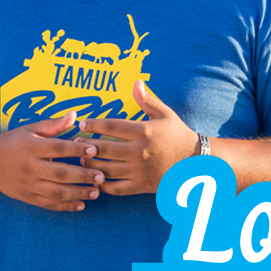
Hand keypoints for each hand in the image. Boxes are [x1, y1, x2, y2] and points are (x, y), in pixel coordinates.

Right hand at [0, 111, 105, 211]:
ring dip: (78, 193)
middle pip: (60, 173)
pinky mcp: (27, 197)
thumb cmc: (14, 142)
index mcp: (32, 147)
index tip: (95, 149)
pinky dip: (65, 206)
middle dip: (82, 176)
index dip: (77, 149)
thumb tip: (75, 115)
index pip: (58, 148)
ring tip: (96, 192)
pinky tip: (81, 205)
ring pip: (56, 192)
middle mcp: (30, 167)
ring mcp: (28, 184)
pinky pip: (48, 204)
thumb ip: (54, 125)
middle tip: (101, 176)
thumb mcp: (30, 129)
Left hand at [77, 81, 197, 195]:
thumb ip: (147, 100)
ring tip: (82, 159)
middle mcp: (139, 151)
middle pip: (103, 149)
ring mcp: (139, 170)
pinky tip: (95, 178)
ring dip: (90, 165)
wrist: (196, 162)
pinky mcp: (141, 186)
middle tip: (75, 142)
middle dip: (85, 146)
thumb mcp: (165, 115)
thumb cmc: (178, 135)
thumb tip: (136, 82)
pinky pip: (115, 188)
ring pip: (105, 169)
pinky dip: (102, 184)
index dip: (92, 125)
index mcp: (143, 131)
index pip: (110, 126)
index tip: (82, 124)